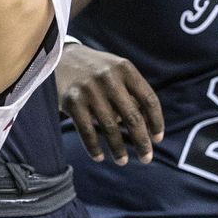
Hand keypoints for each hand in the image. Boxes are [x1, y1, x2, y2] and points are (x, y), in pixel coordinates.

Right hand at [57, 42, 162, 164]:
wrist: (59, 57)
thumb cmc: (95, 69)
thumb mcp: (116, 71)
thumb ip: (132, 93)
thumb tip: (148, 128)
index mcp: (125, 69)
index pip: (149, 100)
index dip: (156, 122)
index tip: (157, 139)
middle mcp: (108, 77)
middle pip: (132, 117)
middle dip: (142, 142)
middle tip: (146, 158)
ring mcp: (89, 89)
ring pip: (110, 127)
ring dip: (118, 149)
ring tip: (122, 161)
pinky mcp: (71, 100)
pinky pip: (87, 131)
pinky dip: (94, 147)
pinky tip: (99, 156)